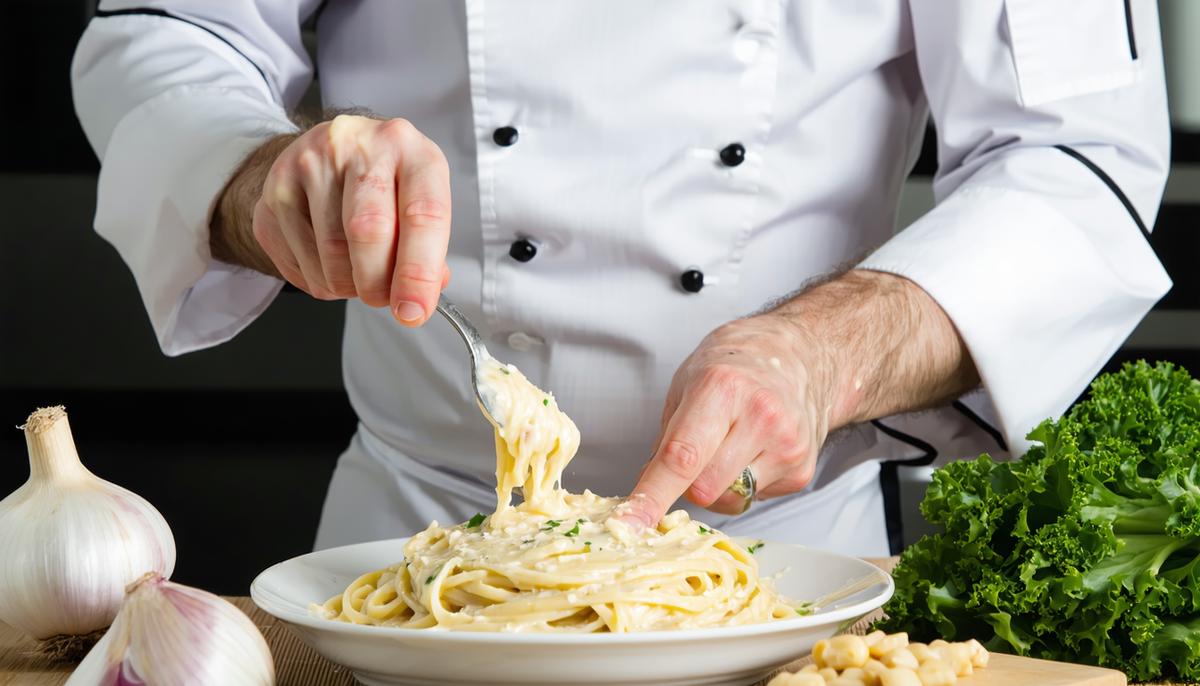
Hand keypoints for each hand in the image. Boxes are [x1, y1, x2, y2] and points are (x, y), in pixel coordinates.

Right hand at [213, 115, 451, 325]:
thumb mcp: (419, 198)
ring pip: (329, 254)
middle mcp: (357, 146)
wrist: (330, 150)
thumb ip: (428, 247)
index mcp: (407, 149)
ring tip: (356, 274)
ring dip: (346, 286)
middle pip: (367, 232)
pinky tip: (328, 264)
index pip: (422, 215)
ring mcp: (308, 164)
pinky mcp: (274, 191)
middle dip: (377, 283)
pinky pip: (296, 262)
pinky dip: (318, 281)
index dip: (419, 273)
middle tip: (383, 298)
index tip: (414, 311)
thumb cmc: (384, 179)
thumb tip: (418, 297)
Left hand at [620, 315, 835, 526]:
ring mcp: (787, 444)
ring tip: (729, 446)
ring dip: (716, 486)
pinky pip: (754, 499)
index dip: (652, 495)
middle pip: (704, 488)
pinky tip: (755, 450)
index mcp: (722, 387)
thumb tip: (646, 494)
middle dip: (688, 483)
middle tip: (697, 452)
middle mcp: (760, 415)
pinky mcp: (802, 469)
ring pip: (729, 500)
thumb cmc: (732, 368)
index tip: (631, 525)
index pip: (682, 457)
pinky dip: (744, 484)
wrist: (795, 355)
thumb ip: (666, 441)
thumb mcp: (685, 386)